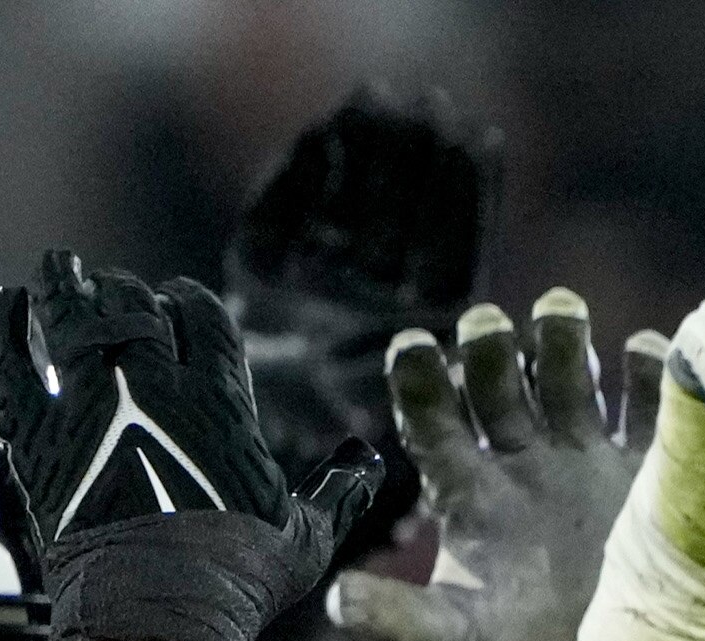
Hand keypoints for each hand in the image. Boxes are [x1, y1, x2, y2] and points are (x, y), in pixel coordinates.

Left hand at [0, 256, 386, 640]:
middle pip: (132, 304)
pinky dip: (5, 327)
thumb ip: (338, 492)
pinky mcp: (38, 435)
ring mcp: (90, 404)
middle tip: (111, 288)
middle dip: (124, 290)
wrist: (156, 615)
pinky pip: (12, 360)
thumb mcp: (306, 537)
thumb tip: (369, 464)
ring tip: (59, 269)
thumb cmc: (236, 582)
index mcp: (217, 398)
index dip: (186, 301)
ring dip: (65, 284)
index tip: (176, 301)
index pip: (199, 314)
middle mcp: (151, 386)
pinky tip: (6, 306)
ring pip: (72, 314)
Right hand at [227, 89, 500, 498]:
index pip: (450, 253)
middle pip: (404, 218)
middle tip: (425, 105)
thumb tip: (435, 393)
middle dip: (414, 160)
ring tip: (376, 99)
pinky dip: (300, 176)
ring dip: (365, 152)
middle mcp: (375, 305)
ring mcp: (320, 285)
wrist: (230, 476)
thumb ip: (404, 421)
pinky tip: (321, 135)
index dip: (461, 195)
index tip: (474, 137)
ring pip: (350, 206)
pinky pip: (286, 216)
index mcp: (418, 337)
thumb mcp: (377, 462)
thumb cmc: (324, 468)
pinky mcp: (262, 274)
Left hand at [330, 289, 659, 640]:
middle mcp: (521, 461)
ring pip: (568, 379)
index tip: (412, 344)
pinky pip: (648, 411)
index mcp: (469, 492)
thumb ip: (401, 621)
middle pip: (497, 386)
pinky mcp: (646, 473)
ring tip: (558, 312)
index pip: (433, 422)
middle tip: (486, 326)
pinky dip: (650, 377)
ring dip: (560, 341)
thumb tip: (334, 601)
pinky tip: (645, 351)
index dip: (420, 382)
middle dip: (490, 350)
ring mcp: (584, 459)